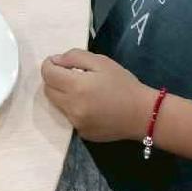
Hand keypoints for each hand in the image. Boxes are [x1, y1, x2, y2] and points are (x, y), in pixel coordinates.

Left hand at [40, 50, 154, 142]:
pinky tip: (90, 104)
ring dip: (62, 94)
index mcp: (76, 87)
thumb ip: (74, 57)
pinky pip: (68, 117)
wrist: (144, 114)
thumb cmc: (124, 84)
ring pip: (57, 104)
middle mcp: (72, 107)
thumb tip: (55, 61)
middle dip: (53, 79)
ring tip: (81, 88)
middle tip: (69, 73)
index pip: (47, 74)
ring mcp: (76, 123)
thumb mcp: (101, 61)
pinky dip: (72, 108)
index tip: (57, 61)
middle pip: (48, 90)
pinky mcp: (82, 133)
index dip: (49, 64)